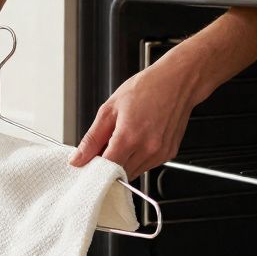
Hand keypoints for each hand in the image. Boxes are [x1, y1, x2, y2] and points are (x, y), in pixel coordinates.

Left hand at [69, 59, 199, 177]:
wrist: (178, 81)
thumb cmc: (147, 88)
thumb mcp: (110, 109)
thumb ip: (92, 138)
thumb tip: (78, 158)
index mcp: (129, 137)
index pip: (106, 170)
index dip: (94, 169)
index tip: (88, 164)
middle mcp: (147, 148)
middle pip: (119, 174)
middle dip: (108, 166)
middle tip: (105, 147)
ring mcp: (160, 153)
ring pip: (133, 172)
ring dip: (123, 163)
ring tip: (124, 139)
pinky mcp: (169, 154)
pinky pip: (147, 165)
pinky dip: (137, 158)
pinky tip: (138, 140)